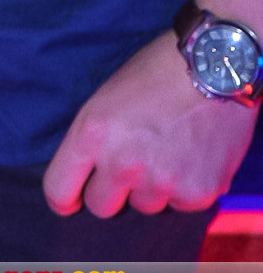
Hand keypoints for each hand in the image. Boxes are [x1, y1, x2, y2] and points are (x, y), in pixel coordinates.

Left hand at [43, 30, 257, 216]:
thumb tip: (88, 174)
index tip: (72, 198)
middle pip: (100, 207)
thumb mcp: (107, 97)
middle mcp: (122, 163)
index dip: (65, 197)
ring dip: (151, 187)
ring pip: (144, 206)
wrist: (215, 66)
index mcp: (93, 133)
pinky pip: (180, 205)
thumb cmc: (155, 72)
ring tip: (168, 151)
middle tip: (129, 166)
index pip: (59, 190)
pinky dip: (185, 188)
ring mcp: (160, 182)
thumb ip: (95, 140)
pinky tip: (193, 157)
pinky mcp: (196, 194)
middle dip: (111, 190)